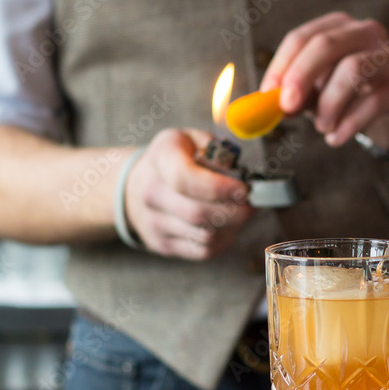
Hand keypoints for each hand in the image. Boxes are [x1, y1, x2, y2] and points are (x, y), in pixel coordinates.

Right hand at [123, 129, 253, 259]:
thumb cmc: (176, 159)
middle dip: (235, 212)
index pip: (184, 179)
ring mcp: (153, 222)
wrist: (135, 185)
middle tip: (253, 204)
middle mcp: (151, 192)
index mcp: (160, 158)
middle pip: (197, 213)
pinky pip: (203, 251)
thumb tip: (240, 175)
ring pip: (204, 235)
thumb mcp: (193, 138)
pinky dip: (223, 240)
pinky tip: (228, 226)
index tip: (244, 189)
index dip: (220, 188)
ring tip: (240, 212)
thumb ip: (218, 151)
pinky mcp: (162, 244)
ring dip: (232, 227)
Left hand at [260, 12, 388, 150]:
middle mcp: (366, 33)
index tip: (267, 95)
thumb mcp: (316, 94)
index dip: (281, 66)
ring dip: (329, 104)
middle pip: (326, 44)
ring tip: (323, 127)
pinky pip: (373, 102)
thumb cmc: (349, 98)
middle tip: (287, 107)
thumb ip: (294, 94)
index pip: (302, 38)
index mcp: (338, 28)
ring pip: (353, 68)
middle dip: (301, 76)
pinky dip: (348, 124)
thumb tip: (269, 103)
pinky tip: (336, 138)